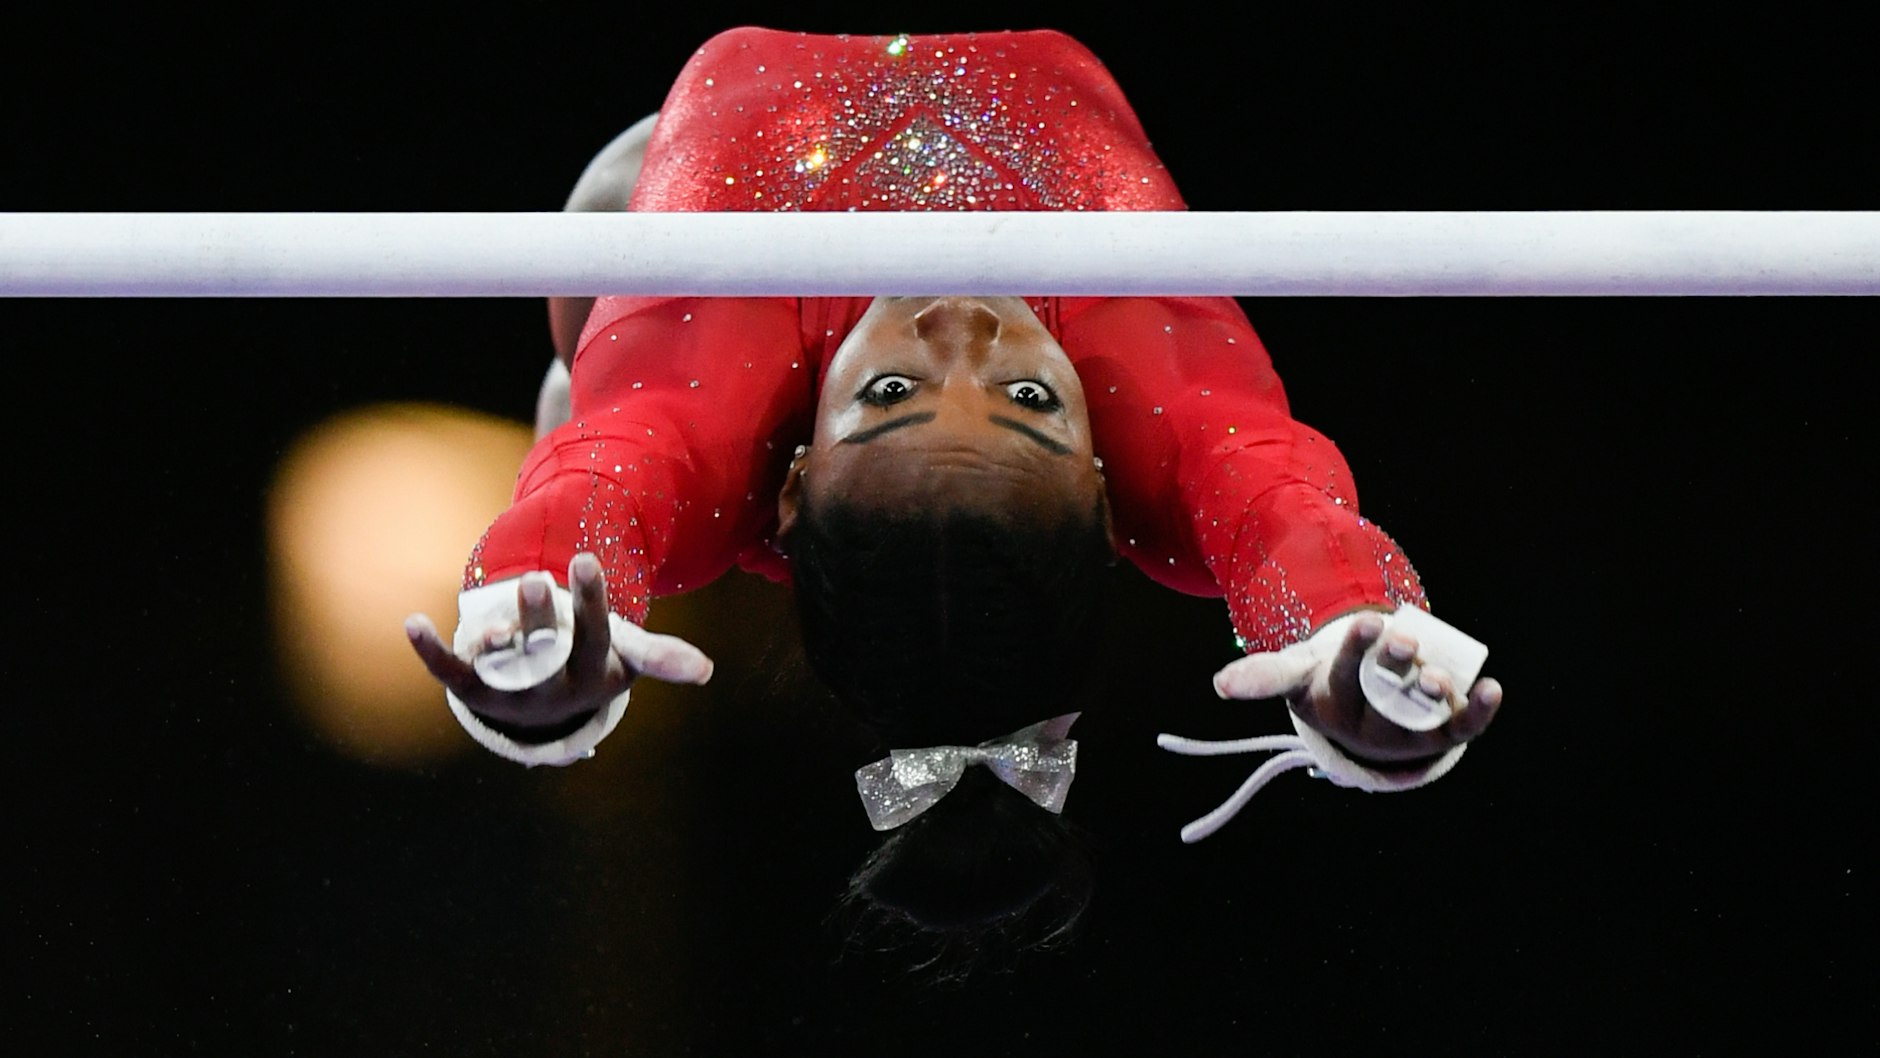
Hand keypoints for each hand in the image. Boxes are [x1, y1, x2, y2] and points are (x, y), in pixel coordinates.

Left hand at [404, 552, 712, 732]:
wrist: (548, 705)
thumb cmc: (592, 664)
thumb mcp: (624, 659)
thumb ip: (660, 658)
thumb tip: (706, 672)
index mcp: (591, 680)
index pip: (594, 639)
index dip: (591, 602)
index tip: (584, 558)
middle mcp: (550, 694)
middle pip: (545, 653)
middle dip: (541, 617)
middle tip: (536, 577)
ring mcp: (509, 694)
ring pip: (502, 662)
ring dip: (493, 635)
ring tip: (483, 609)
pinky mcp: (475, 691)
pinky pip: (451, 673)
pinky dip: (430, 651)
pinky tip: (411, 623)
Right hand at [1212, 610, 1501, 763]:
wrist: (1363, 718)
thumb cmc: (1326, 684)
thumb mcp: (1297, 676)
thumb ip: (1263, 675)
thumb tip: (1218, 686)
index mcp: (1331, 708)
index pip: (1341, 680)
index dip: (1356, 653)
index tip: (1369, 620)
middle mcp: (1368, 727)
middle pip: (1383, 693)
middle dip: (1393, 662)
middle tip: (1401, 634)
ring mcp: (1407, 733)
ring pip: (1421, 713)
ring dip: (1434, 691)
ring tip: (1437, 673)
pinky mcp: (1440, 736)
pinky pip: (1461, 729)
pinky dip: (1478, 711)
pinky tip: (1492, 690)